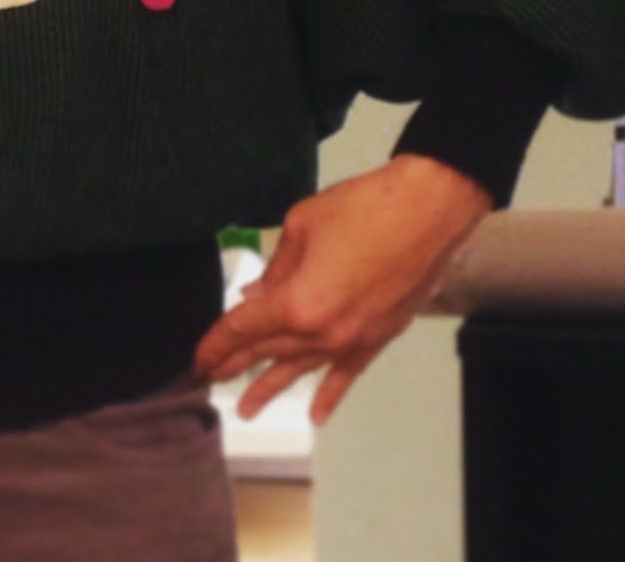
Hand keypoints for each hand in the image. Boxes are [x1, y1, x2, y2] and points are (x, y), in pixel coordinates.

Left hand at [192, 154, 493, 425]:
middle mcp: (323, 332)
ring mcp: (353, 340)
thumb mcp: (302, 226)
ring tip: (246, 408)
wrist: (428, 210)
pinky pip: (347, 374)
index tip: (197, 359)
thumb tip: (256, 296)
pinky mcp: (379, 338)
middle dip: (236, 365)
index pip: (244, 328)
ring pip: (301, 368)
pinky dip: (329, 394)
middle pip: (268, 351)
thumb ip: (276, 268)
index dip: (217, 343)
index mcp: (297, 302)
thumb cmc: (362, 208)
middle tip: (209, 379)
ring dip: (272, 387)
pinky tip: (315, 415)